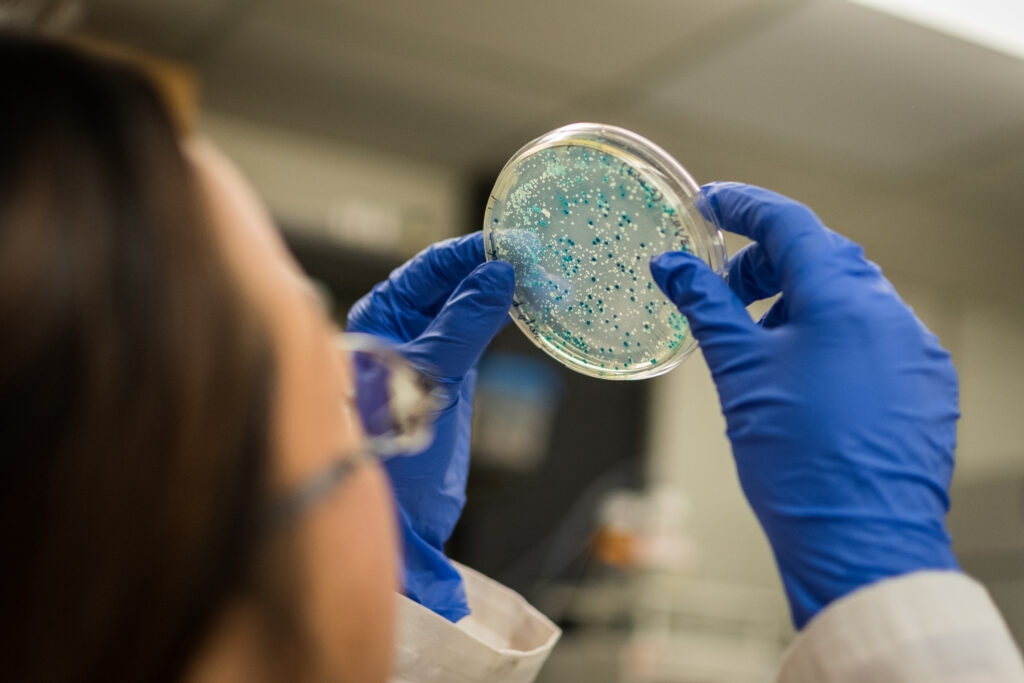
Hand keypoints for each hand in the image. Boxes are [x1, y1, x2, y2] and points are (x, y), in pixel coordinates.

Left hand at [347, 233, 513, 621]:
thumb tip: (500, 272)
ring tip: (547, 282)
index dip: (475, 251)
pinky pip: (475, 334)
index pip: (430, 266)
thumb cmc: (398, 451)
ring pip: (466, 306)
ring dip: (503, 293)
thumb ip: (466, 322)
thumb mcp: (434, 377)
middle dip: (494, 268)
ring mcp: (424, 351)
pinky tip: (529, 309)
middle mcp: (397, 328)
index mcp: (378, 319)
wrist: (404, 522)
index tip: (520, 243)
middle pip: (451, 281)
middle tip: (545, 262)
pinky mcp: (447, 376)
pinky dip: (502, 320)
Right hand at [650, 182, 959, 627]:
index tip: (710, 206)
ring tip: (760, 341)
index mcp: (845, 301)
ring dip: (802, 300)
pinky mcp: (925, 386)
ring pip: (852, 297)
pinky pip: (876, 336)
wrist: (859, 542)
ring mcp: (915, 351)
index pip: (791, 224)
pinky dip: (834, 334)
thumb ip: (705, 307)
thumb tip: (670, 265)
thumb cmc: (796, 461)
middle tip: (725, 288)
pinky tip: (803, 373)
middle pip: (824, 257)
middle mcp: (892, 315)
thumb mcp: (739, 374)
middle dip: (769, 262)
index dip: (744, 207)